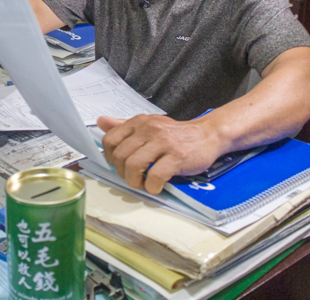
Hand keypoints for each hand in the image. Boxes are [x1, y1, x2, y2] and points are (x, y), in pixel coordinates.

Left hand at [98, 114, 223, 194]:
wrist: (208, 135)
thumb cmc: (176, 134)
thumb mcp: (149, 125)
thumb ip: (124, 126)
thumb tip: (101, 121)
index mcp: (139, 122)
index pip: (110, 140)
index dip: (110, 158)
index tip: (119, 165)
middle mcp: (149, 129)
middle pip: (120, 156)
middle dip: (122, 173)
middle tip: (133, 178)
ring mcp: (163, 142)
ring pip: (133, 166)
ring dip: (135, 181)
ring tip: (143, 183)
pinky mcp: (177, 156)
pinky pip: (155, 176)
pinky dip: (153, 187)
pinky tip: (157, 186)